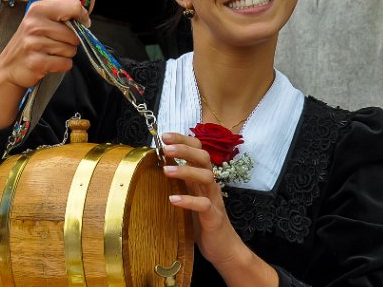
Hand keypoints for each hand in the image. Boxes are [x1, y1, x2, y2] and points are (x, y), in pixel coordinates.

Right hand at [0, 0, 90, 129]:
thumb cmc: (31, 41)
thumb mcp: (44, 20)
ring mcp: (34, 43)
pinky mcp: (37, 62)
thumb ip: (67, 11)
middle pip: (75, 34)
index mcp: (39, 9)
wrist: (9, 67)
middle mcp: (34, 24)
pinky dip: (61, 65)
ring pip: (71, 50)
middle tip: (54, 43)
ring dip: (65, 54)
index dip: (82, 17)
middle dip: (70, 42)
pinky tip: (49, 62)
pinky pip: (65, 63)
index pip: (74, 6)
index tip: (80, 23)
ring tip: (49, 52)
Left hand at [161, 132, 242, 264]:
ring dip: (185, 171)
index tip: (165, 135)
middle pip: (203, 158)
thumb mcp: (189, 195)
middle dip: (184, 149)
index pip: (198, 150)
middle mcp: (210, 185)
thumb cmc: (202, 220)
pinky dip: (188, 201)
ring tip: (165, 170)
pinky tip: (173, 199)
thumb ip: (180, 180)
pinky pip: (203, 205)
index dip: (183, 140)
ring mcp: (214, 200)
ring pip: (206, 177)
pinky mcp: (213, 217)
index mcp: (202, 178)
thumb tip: (159, 164)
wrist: (223, 247)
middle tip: (165, 147)